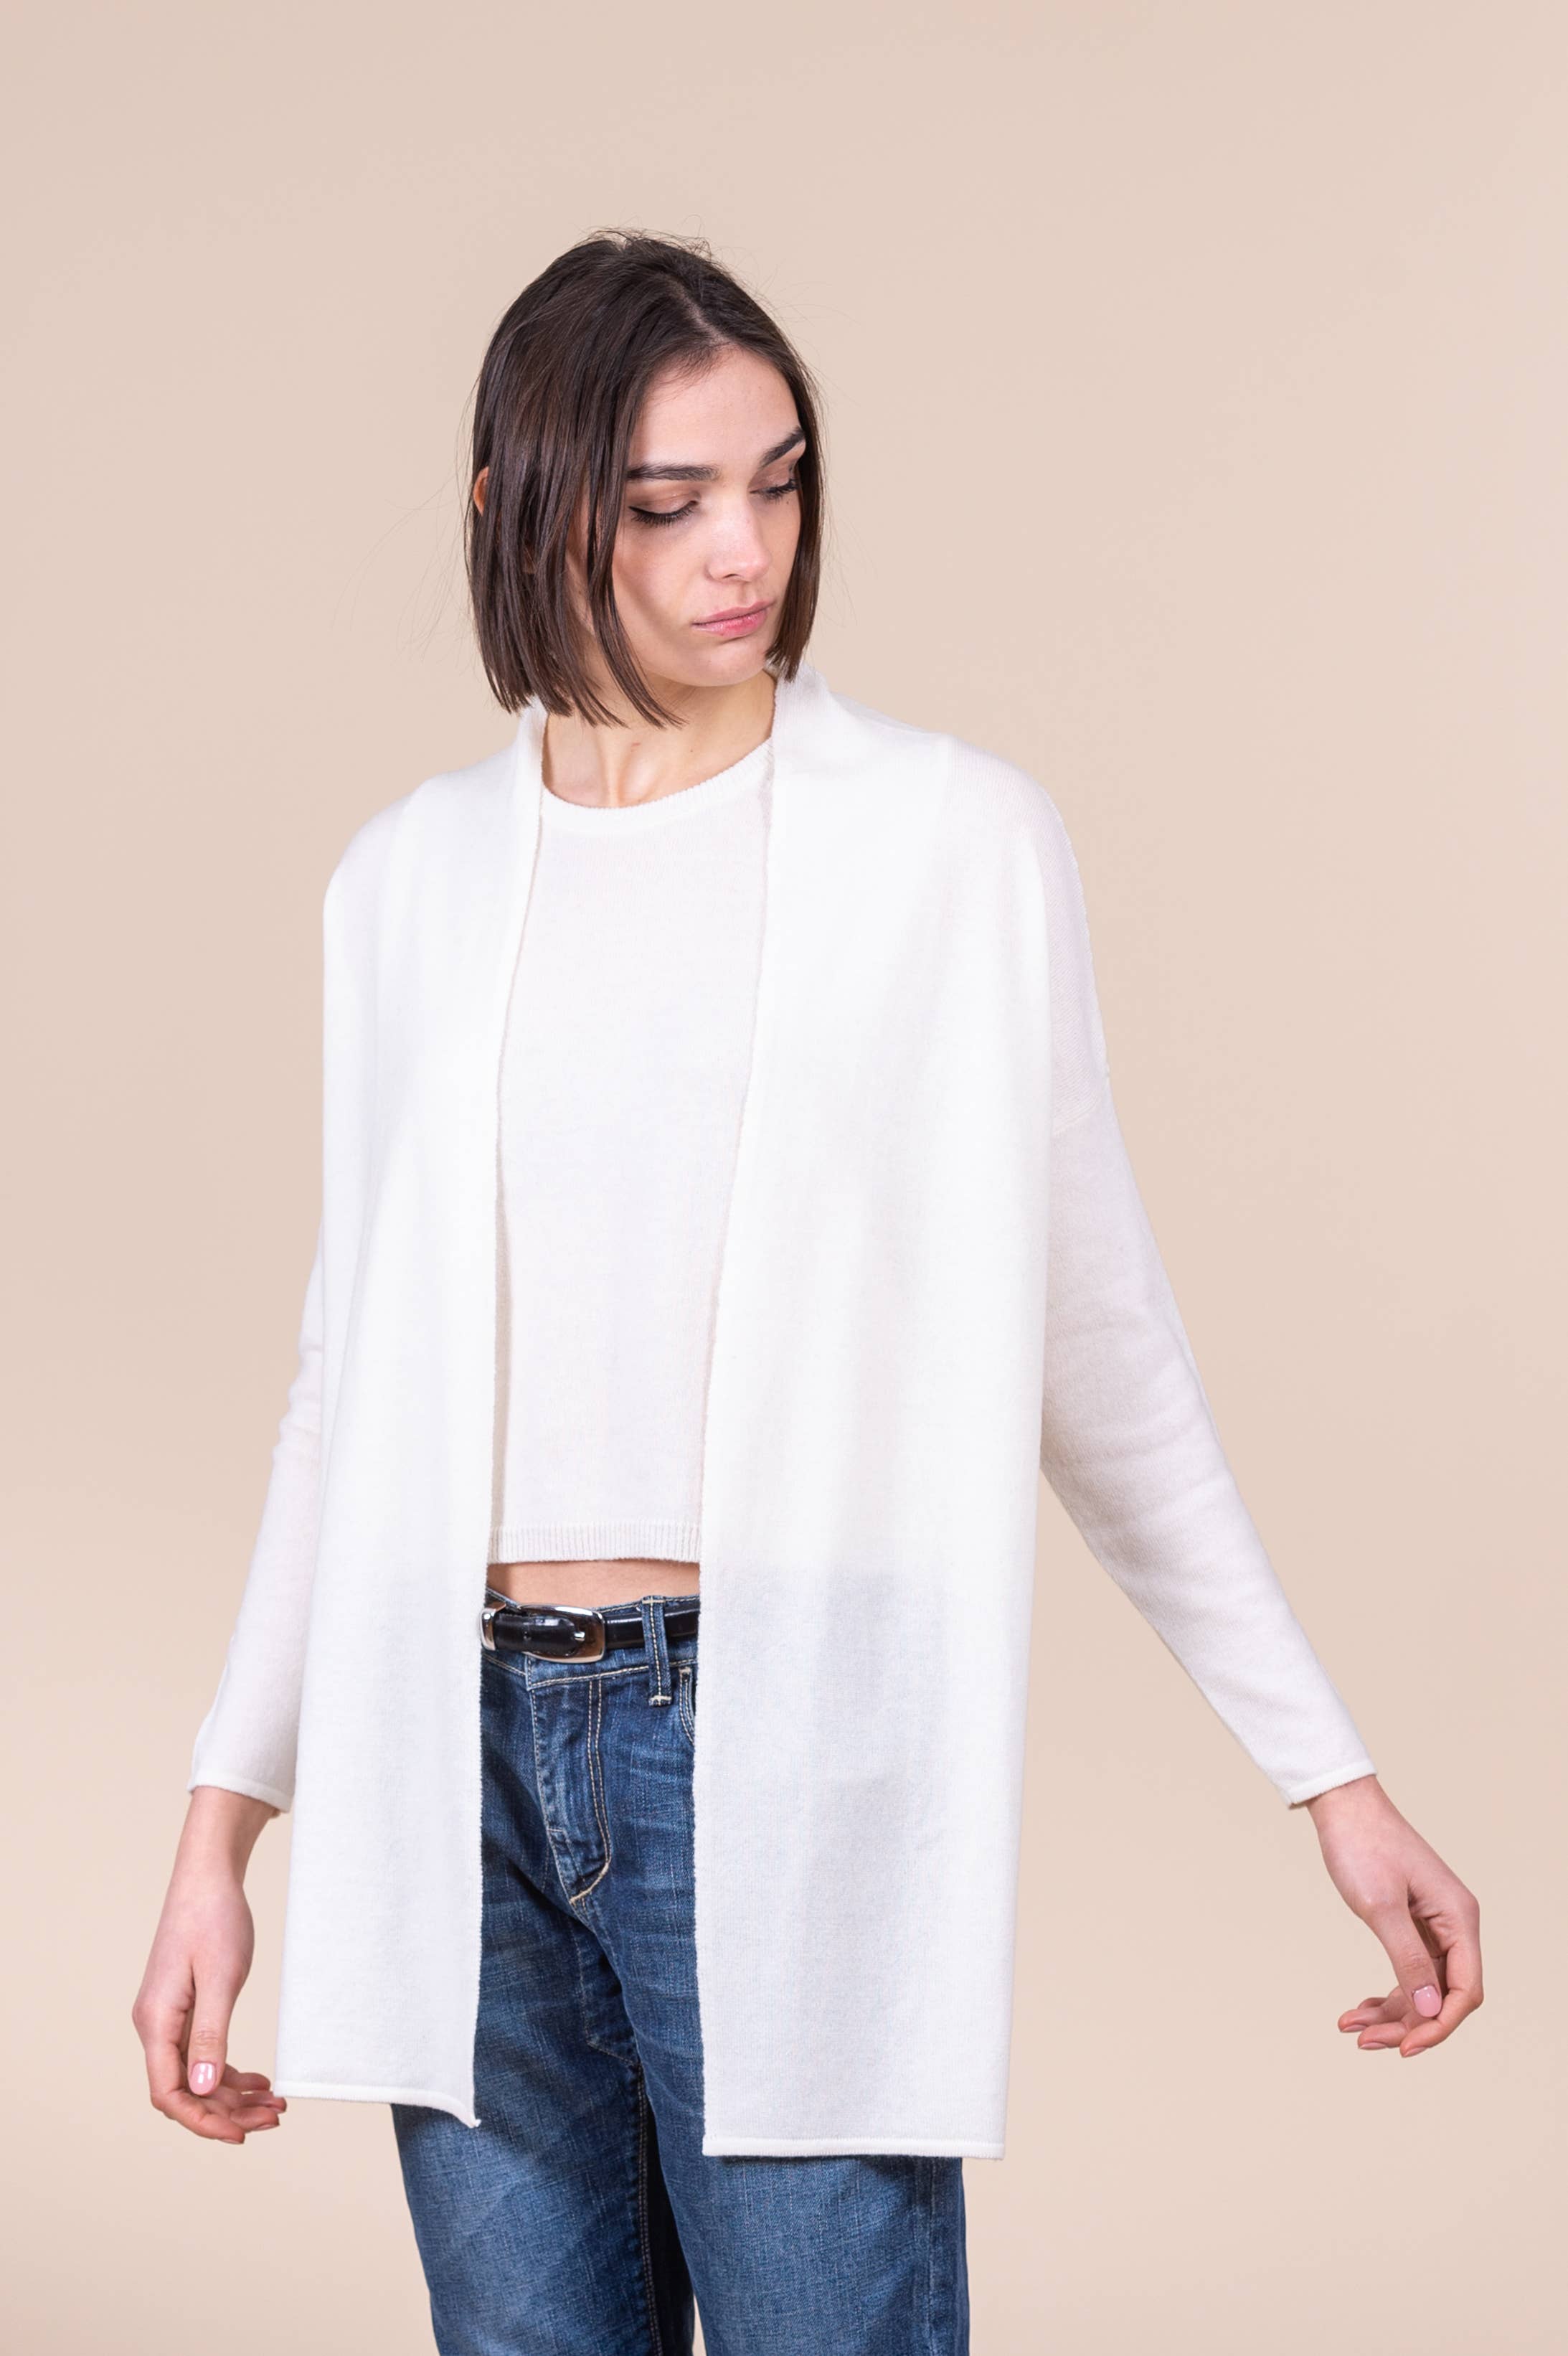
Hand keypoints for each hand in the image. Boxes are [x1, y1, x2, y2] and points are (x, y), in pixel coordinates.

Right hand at [132, 1788, 286, 2142]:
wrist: (209, 1877)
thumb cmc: (213, 1919)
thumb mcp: (220, 1978)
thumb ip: (210, 2035)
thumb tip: (202, 2090)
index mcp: (156, 2021)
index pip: (169, 2094)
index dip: (202, 2120)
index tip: (241, 2134)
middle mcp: (156, 2025)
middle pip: (185, 2091)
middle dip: (227, 2112)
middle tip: (273, 2119)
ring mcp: (170, 2018)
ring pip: (197, 2076)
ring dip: (232, 2095)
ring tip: (274, 2104)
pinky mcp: (185, 2009)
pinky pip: (203, 2054)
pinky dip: (229, 2072)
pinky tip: (259, 2080)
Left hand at [1304, 1774, 1482, 2057]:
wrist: (1342, 1806)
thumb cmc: (1362, 1846)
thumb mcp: (1381, 1906)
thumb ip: (1407, 1958)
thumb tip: (1429, 2010)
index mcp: (1458, 1918)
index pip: (1465, 1990)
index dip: (1438, 2025)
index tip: (1404, 2047)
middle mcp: (1453, 1925)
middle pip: (1443, 1995)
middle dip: (1408, 2023)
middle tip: (1365, 2041)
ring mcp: (1433, 1926)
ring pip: (1422, 1988)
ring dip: (1392, 2013)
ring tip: (1352, 2028)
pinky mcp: (1411, 1924)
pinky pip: (1407, 1971)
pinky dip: (1386, 1993)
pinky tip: (1358, 2009)